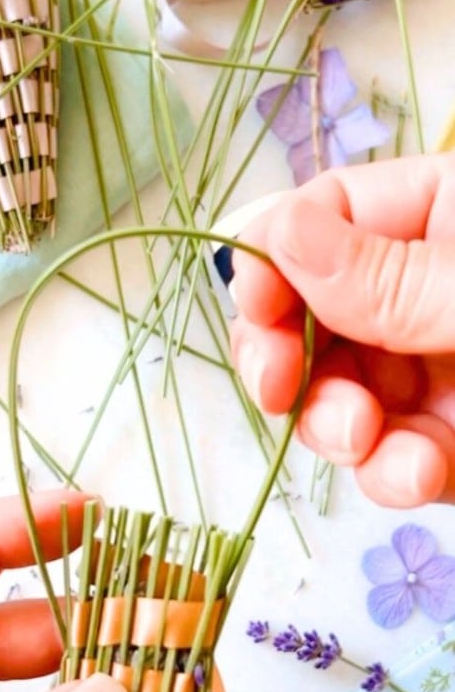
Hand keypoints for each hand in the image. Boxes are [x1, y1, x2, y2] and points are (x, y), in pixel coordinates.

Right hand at [229, 153, 454, 506]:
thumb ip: (387, 276)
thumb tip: (274, 232)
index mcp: (441, 216)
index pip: (329, 215)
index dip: (277, 258)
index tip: (257, 305)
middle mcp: (425, 291)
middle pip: (312, 314)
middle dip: (288, 358)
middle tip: (276, 388)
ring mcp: (435, 371)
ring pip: (338, 395)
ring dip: (335, 426)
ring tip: (364, 440)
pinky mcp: (451, 443)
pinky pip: (390, 456)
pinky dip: (390, 473)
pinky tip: (418, 476)